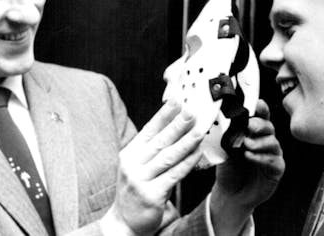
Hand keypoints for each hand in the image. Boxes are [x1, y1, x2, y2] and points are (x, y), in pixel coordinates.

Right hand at [105, 101, 203, 235]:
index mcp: (129, 153)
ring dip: (186, 142)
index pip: (149, 129)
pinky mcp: (152, 195)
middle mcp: (132, 165)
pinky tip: (197, 154)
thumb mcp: (138, 166)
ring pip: (168, 157)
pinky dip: (187, 163)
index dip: (163, 114)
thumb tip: (175, 125)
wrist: (123, 222)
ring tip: (200, 130)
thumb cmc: (136, 190)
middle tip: (192, 111)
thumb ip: (152, 149)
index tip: (177, 100)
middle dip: (177, 124)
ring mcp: (141, 180)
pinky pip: (174, 175)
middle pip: (159, 140)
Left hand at [210, 99, 284, 234]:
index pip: (261, 117)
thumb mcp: (224, 148)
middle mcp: (265, 141)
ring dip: (259, 142)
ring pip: (273, 142)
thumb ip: (228, 135)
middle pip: (269, 127)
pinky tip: (249, 157)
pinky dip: (261, 157)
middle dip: (260, 124)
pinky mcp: (276, 170)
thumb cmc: (229, 168)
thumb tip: (225, 118)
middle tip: (249, 126)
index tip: (258, 103)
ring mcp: (273, 155)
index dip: (262, 109)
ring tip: (246, 144)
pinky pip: (273, 160)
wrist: (230, 193)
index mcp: (254, 133)